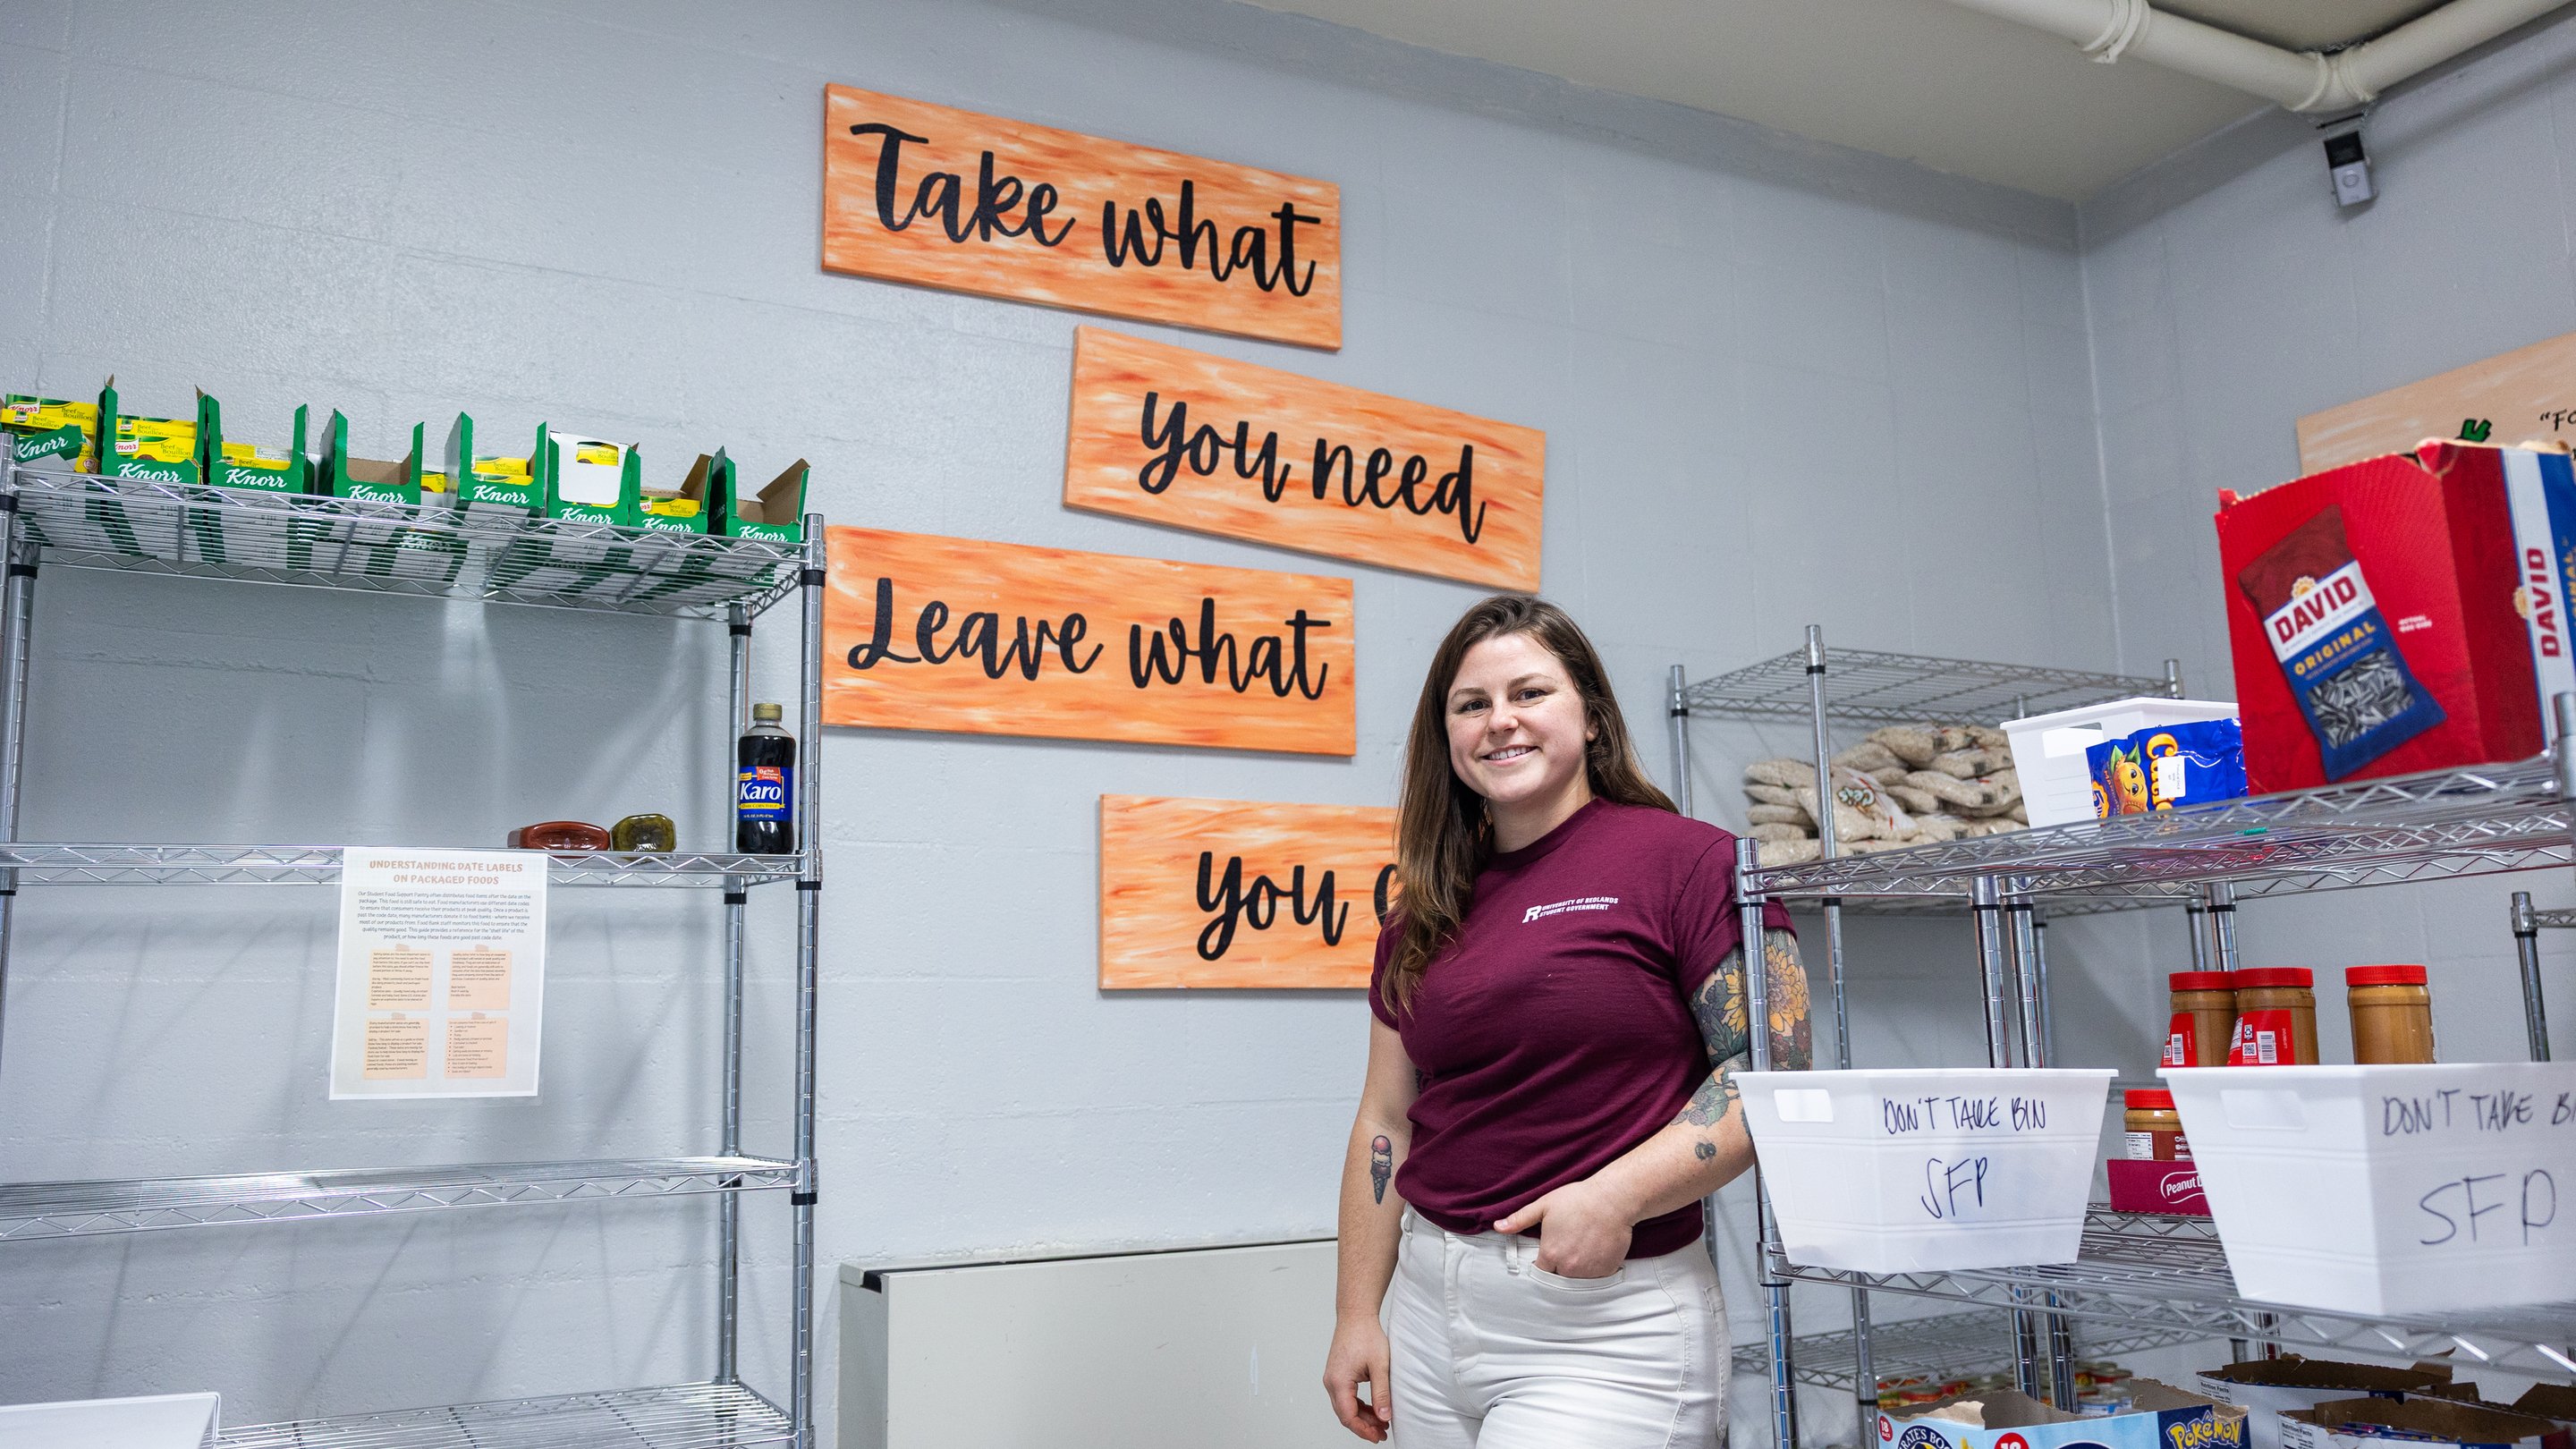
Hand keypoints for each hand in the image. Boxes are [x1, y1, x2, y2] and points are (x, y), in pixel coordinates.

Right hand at [1323, 1316, 1391, 1441]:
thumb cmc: (1366, 1335)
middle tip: (1382, 1432)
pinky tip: (1373, 1408)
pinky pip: (1345, 1397)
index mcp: (1339, 1381)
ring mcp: (1333, 1378)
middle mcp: (1331, 1381)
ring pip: (1345, 1406)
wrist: (1356, 1315)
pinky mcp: (1337, 1375)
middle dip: (1364, 1426)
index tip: (1378, 1435)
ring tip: (1381, 1421)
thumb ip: (1381, 1393)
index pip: (1348, 1416)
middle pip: (1345, 1414)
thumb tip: (1384, 1416)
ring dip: (1362, 1416)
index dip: (1363, 1430)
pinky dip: (1358, 1405)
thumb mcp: (1380, 1366)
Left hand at [1492, 1177, 1634, 1277]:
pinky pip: (1596, 1277)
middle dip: (1558, 1268)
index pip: (1540, 1271)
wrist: (1612, 1200)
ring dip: (1576, 1270)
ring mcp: (1589, 1271)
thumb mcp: (1543, 1205)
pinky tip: (1595, 1252)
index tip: (1547, 1254)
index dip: (1542, 1263)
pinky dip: (1594, 1269)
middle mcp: (1568, 1268)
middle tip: (1566, 1249)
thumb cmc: (1577, 1199)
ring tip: (1581, 1249)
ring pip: (1577, 1279)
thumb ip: (1519, 1219)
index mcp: (1550, 1254)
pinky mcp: (1606, 1270)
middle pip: (1558, 1277)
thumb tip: (1498, 1227)